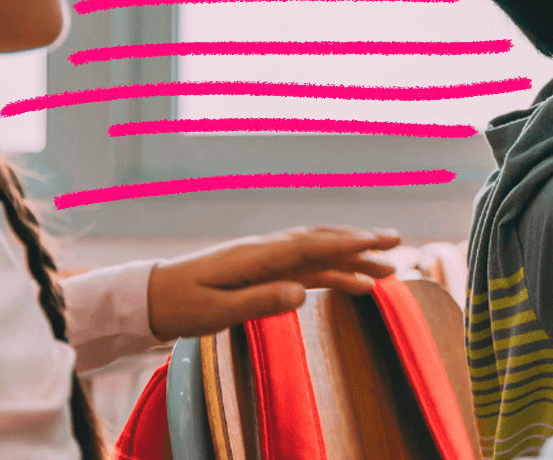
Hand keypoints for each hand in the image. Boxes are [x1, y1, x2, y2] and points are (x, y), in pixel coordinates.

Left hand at [146, 226, 401, 337]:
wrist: (154, 296)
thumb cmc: (183, 305)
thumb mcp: (217, 311)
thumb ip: (260, 302)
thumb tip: (303, 293)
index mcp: (258, 256)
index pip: (312, 245)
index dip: (349, 242)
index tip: (381, 241)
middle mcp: (268, 250)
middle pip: (323, 242)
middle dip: (361, 242)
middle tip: (398, 243)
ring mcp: (267, 259)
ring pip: (318, 253)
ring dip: (353, 257)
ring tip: (387, 268)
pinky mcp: (264, 271)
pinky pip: (305, 267)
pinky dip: (333, 270)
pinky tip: (351, 280)